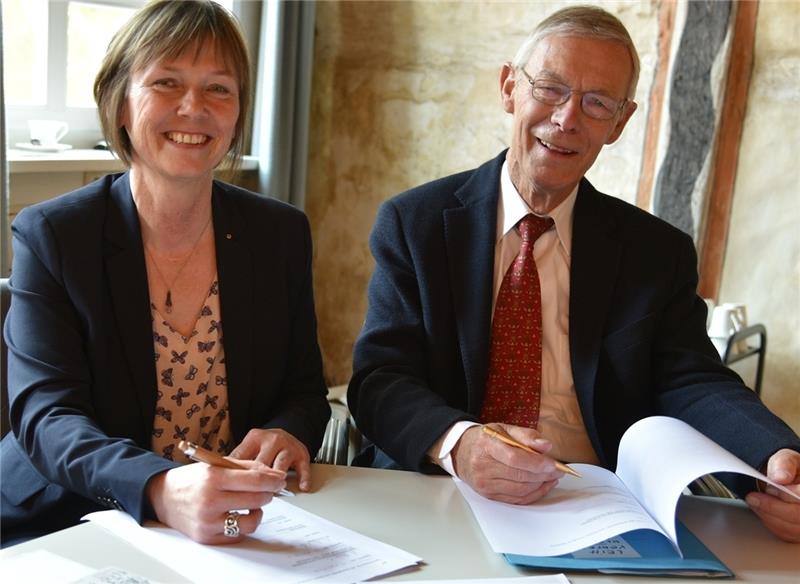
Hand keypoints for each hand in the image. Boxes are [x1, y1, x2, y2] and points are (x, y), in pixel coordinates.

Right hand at [146, 459, 285, 543]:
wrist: (163, 497)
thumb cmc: (192, 479)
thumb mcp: (216, 464)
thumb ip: (246, 467)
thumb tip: (272, 474)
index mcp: (213, 477)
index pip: (255, 480)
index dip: (273, 480)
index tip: (280, 480)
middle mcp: (210, 500)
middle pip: (256, 500)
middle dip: (268, 494)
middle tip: (270, 490)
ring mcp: (208, 522)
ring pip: (250, 522)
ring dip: (258, 512)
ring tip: (254, 504)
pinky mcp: (207, 537)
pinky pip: (237, 535)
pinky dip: (243, 525)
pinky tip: (239, 514)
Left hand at [230, 428, 311, 490]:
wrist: (291, 427)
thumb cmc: (265, 444)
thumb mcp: (249, 447)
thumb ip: (236, 461)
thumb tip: (217, 478)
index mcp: (254, 438)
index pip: (242, 458)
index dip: (236, 476)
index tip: (230, 491)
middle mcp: (272, 440)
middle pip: (261, 464)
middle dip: (256, 482)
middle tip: (249, 498)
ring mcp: (288, 446)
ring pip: (280, 466)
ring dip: (275, 482)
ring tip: (270, 494)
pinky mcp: (302, 453)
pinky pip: (303, 467)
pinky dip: (302, 478)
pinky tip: (301, 487)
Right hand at [452, 423, 563, 504]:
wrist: (461, 452)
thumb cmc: (485, 439)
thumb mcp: (504, 429)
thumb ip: (526, 435)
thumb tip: (546, 446)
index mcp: (486, 445)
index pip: (514, 458)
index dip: (537, 463)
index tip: (553, 464)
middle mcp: (483, 467)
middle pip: (519, 476)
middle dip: (543, 475)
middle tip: (558, 470)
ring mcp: (484, 483)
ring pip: (520, 490)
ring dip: (540, 485)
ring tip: (551, 477)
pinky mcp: (488, 495)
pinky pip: (516, 499)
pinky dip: (533, 494)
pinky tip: (541, 486)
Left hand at [745, 448, 799, 541]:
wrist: (786, 481)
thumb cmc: (789, 470)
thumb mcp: (786, 458)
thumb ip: (784, 463)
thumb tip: (780, 477)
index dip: (785, 495)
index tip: (769, 488)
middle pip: (798, 517)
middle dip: (773, 507)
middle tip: (755, 498)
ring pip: (792, 529)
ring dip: (769, 516)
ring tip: (756, 502)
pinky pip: (787, 535)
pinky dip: (772, 524)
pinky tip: (763, 511)